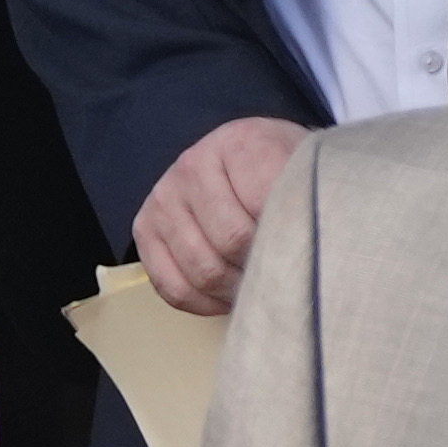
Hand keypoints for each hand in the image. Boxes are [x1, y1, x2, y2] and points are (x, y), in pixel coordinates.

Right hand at [136, 117, 311, 314]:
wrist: (246, 158)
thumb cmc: (279, 170)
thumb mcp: (303, 169)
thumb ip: (301, 200)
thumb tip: (293, 251)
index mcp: (240, 142)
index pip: (264, 204)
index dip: (287, 236)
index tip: (303, 247)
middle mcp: (192, 164)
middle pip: (232, 241)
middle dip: (261, 267)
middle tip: (280, 275)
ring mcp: (164, 196)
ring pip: (202, 270)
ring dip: (235, 290)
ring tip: (257, 285)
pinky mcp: (144, 229)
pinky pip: (172, 287)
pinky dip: (203, 304)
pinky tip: (226, 297)